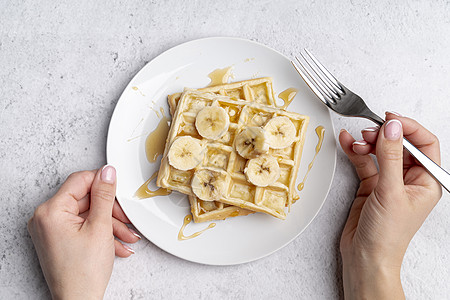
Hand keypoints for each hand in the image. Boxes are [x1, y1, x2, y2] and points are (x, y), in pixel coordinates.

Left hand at [28, 166, 140, 299]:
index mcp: (51, 211)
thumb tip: (107, 172)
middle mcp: (46, 218)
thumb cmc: (83, 272)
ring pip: (87, 215)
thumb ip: (104, 196)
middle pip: (85, 200)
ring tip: (128, 238)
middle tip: (127, 220)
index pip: (79, 181)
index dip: (102, 183)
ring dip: (110, 225)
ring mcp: (51, 230)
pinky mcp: (58, 240)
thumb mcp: (100, 227)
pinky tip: (118, 245)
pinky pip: (82, 227)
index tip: (118, 187)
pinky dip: (101, 234)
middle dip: (111, 211)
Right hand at [339, 112, 441, 298]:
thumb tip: (392, 128)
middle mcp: (409, 180)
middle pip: (400, 145)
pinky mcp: (370, 186)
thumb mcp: (390, 191)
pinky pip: (364, 162)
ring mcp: (389, 182)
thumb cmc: (387, 235)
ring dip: (367, 143)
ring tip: (356, 140)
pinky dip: (355, 151)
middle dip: (384, 135)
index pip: (424, 144)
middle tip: (369, 132)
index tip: (390, 119)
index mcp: (426, 182)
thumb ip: (391, 156)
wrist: (365, 257)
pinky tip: (347, 143)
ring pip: (380, 152)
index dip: (409, 128)